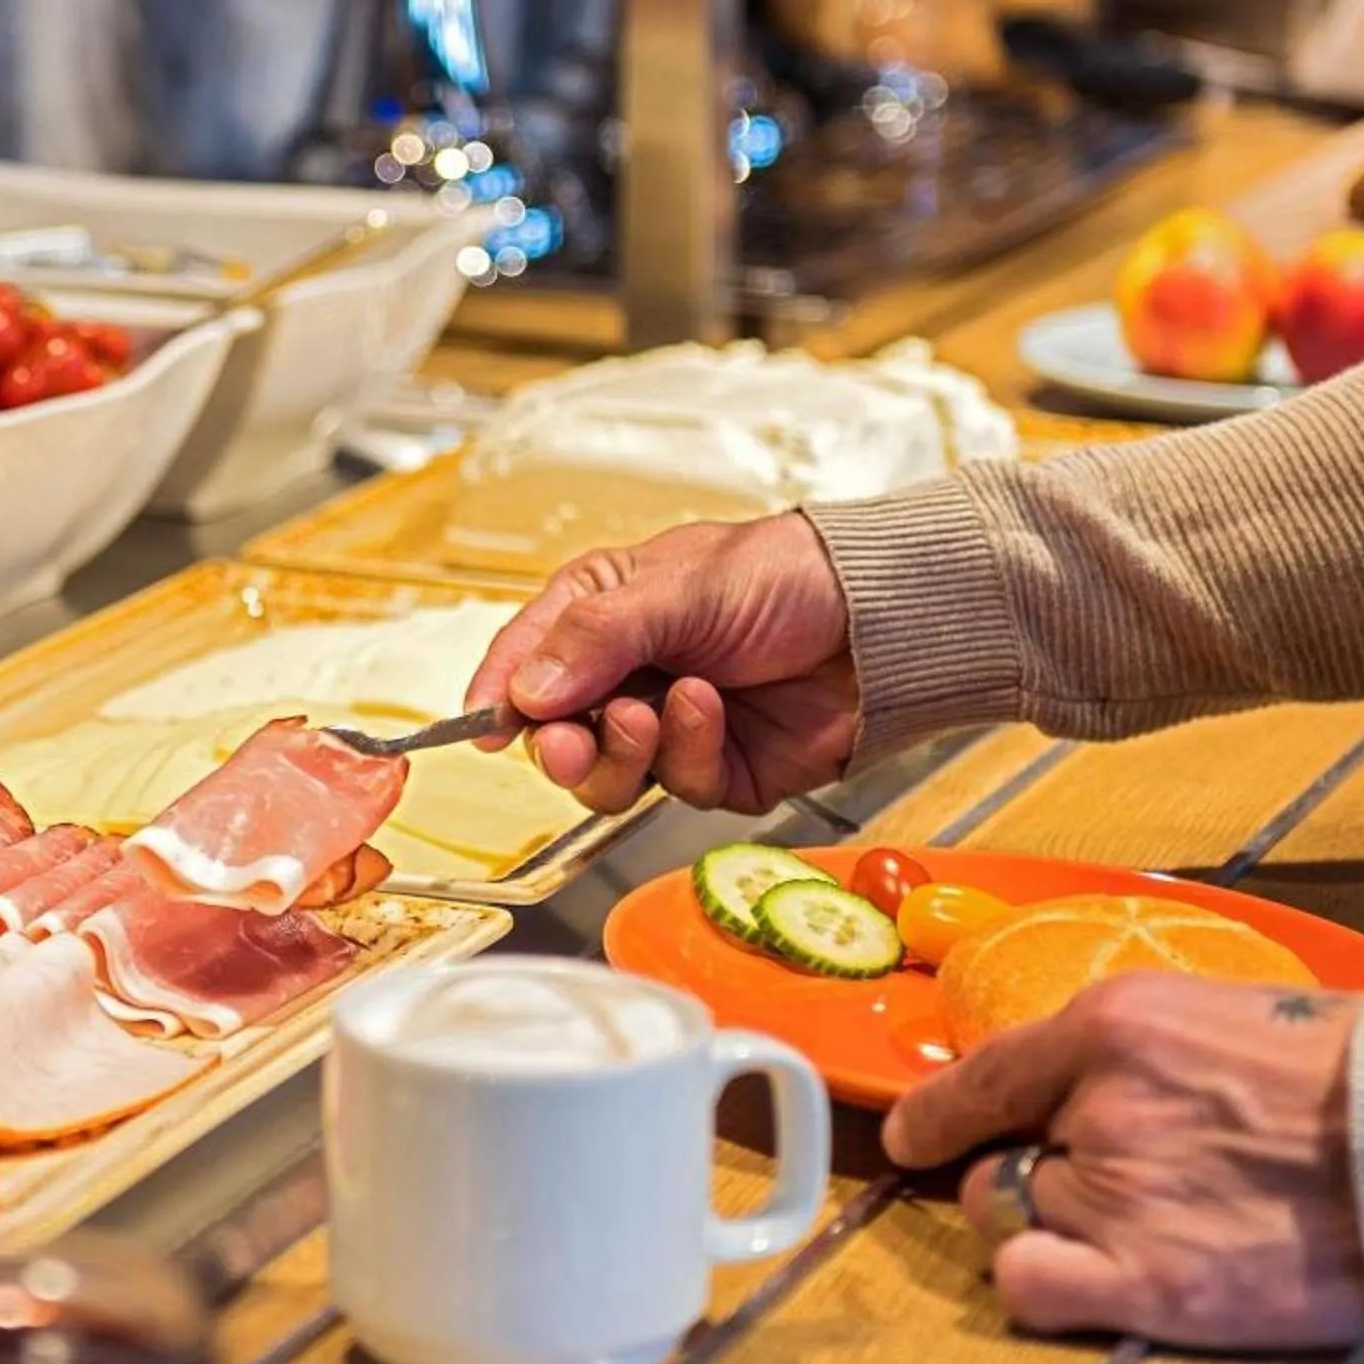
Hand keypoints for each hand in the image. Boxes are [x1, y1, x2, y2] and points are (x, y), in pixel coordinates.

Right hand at [463, 515, 858, 814]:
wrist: (881, 620)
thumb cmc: (785, 576)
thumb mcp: (676, 588)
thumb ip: (595, 639)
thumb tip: (526, 693)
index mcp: (600, 616)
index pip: (523, 663)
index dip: (496, 698)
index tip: (482, 727)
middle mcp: (627, 675)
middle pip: (556, 738)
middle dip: (561, 744)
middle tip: (570, 739)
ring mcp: (670, 729)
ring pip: (608, 778)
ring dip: (623, 752)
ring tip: (650, 713)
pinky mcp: (717, 770)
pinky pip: (679, 788)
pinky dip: (689, 753)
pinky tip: (710, 709)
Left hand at [882, 974, 1363, 1350]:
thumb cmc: (1348, 1074)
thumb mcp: (1217, 1014)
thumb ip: (1127, 1050)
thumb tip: (1061, 1084)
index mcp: (1113, 1027)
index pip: (981, 1073)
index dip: (934, 1112)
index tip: (910, 1133)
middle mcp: (1097, 1108)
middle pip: (994, 1159)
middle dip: (1028, 1172)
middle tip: (1107, 1183)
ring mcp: (1119, 1197)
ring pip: (1012, 1220)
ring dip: (1052, 1225)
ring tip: (1143, 1224)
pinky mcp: (1153, 1285)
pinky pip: (1031, 1287)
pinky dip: (1043, 1283)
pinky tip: (1091, 1278)